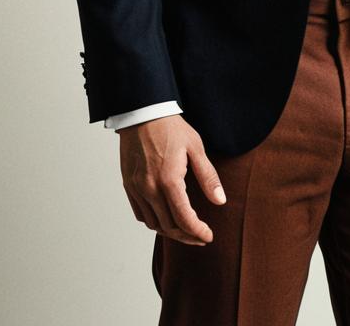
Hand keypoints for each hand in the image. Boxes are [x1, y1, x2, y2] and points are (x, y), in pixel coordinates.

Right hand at [118, 115, 226, 244]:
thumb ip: (208, 176)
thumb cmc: (170, 128)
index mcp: (169, 180)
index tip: (208, 237)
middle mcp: (150, 189)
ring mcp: (137, 188)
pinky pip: (141, 214)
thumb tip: (220, 201)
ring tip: (186, 230)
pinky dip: (154, 222)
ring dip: (170, 232)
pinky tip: (165, 218)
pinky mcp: (129, 185)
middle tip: (201, 237)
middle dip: (187, 236)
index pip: (184, 219)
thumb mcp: (195, 148)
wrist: (142, 113)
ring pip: (154, 224)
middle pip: (169, 227)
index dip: (198, 233)